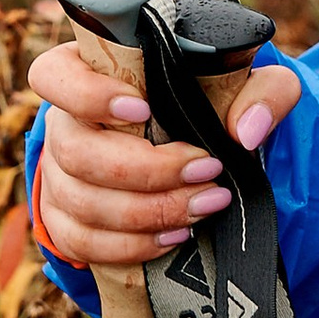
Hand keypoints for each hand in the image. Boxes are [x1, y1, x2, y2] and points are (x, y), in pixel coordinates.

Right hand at [28, 42, 301, 273]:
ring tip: (203, 206)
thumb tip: (248, 132)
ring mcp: (57, 175)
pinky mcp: (65, 220)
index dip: (88, 94)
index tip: (144, 107)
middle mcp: (62, 123)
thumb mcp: (246, 84)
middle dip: (147, 170)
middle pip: (77, 152)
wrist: (193, 149)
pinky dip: (131, 245)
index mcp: (85, 72)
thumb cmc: (206, 101)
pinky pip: (83, 243)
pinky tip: (174, 235)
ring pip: (82, 202)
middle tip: (206, 170)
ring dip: (147, 211)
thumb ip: (263, 92)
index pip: (54, 75)